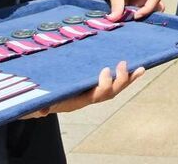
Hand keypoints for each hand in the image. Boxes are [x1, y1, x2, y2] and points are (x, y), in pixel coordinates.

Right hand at [23, 60, 144, 118]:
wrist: (46, 99)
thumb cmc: (42, 99)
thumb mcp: (37, 103)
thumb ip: (38, 107)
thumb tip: (41, 112)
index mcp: (77, 101)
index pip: (95, 96)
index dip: (104, 85)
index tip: (105, 69)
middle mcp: (89, 97)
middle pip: (110, 93)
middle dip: (119, 80)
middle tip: (122, 64)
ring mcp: (96, 91)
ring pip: (116, 88)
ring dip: (129, 79)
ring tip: (140, 68)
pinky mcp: (99, 84)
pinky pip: (116, 82)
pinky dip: (128, 76)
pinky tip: (139, 69)